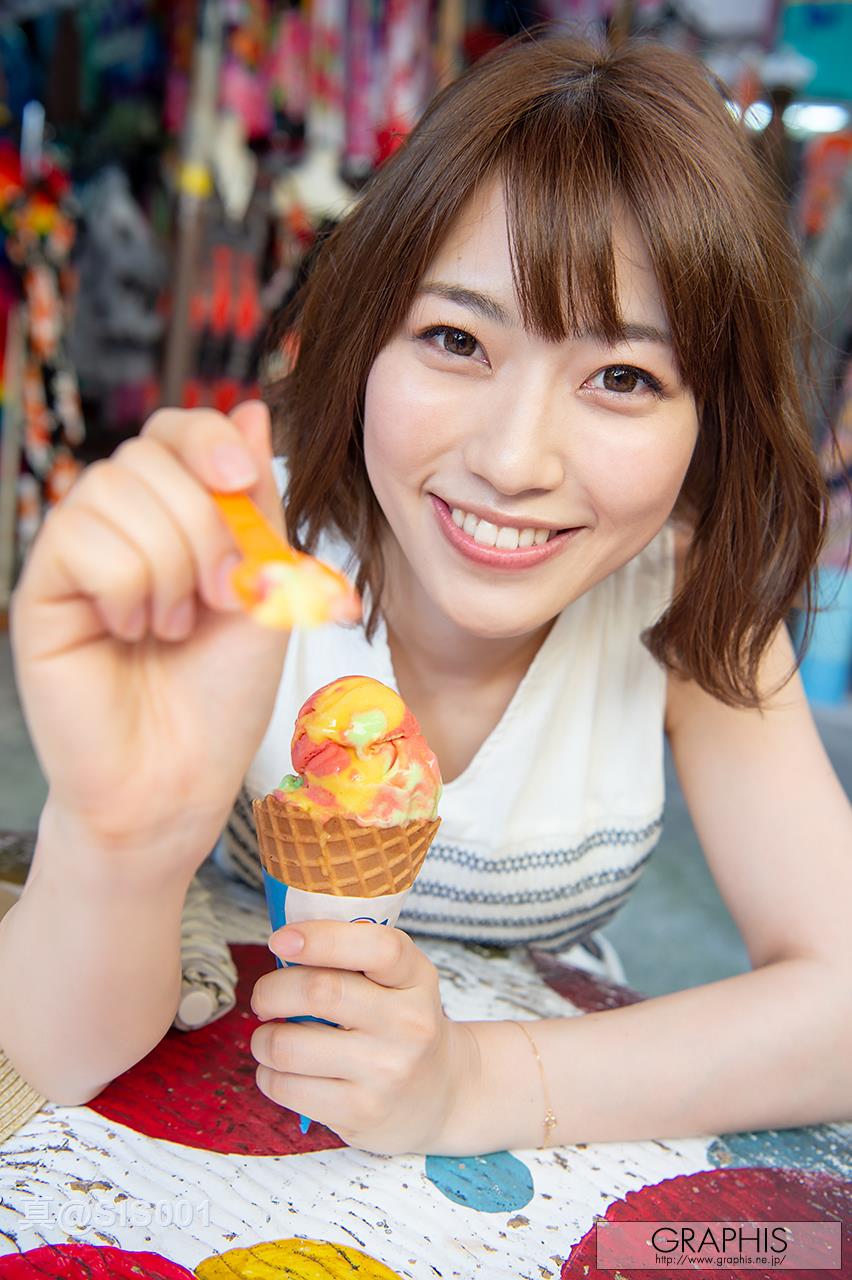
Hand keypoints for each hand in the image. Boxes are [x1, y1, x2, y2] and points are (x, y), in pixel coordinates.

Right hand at [11, 402, 287, 880]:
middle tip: (217, 598)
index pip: (173, 433)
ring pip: (114, 491)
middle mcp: (118, 526)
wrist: (181, 776)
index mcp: (173, 518)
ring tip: (172, 626)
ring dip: (169, 564)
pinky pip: (80, 537)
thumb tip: (249, 409)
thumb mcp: (263, 585)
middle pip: (147, 456)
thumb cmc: (222, 691)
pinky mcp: (42, 589)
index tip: (242, 481)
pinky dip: (127, 585)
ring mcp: (76, 554)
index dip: (206, 440)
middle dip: (203, 526)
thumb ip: (254, 503)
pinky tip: (132, 630)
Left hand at [250, 921, 480, 1154]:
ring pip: (289, 1044)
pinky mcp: (361, 1112)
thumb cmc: (402, 1024)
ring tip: (270, 1038)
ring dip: (263, 1039)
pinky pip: (287, 1086)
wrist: (444, 1094)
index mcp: (415, 978)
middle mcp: (408, 1023)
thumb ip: (354, 958)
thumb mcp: (399, 981)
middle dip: (271, 990)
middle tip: (264, 997)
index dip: (322, 938)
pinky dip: (269, 1075)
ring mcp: (386, 1071)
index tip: (281, 939)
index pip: (377, 947)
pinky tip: (281, 1071)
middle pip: (319, 991)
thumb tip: (284, 945)